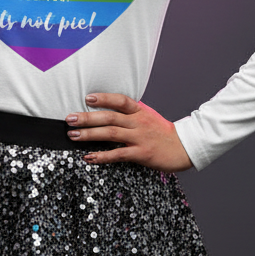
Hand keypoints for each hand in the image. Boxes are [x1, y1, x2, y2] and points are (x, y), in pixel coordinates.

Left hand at [65, 93, 192, 171]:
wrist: (184, 148)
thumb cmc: (163, 133)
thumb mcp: (148, 116)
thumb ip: (131, 113)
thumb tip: (109, 109)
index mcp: (140, 111)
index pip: (120, 100)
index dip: (104, 98)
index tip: (87, 98)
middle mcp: (138, 122)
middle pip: (109, 117)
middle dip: (87, 118)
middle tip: (70, 119)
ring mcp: (139, 138)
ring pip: (111, 134)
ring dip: (90, 134)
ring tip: (74, 135)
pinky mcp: (141, 153)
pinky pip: (118, 154)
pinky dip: (102, 156)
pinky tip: (90, 157)